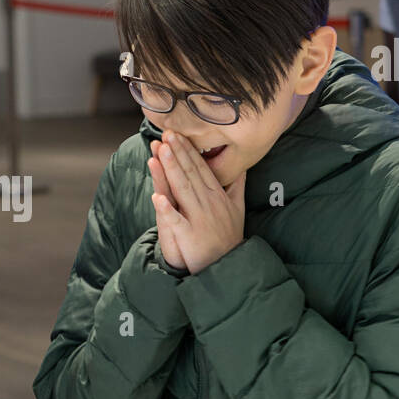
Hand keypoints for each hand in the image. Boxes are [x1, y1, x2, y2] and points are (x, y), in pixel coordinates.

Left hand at [150, 130, 245, 275]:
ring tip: (161, 151)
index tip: (178, 133)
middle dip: (178, 152)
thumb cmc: (230, 236)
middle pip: (190, 173)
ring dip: (171, 169)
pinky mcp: (189, 235)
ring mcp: (199, 218)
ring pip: (182, 190)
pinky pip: (176, 220)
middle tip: (167, 133)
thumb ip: (236, 186)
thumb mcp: (237, 208)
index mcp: (216, 195)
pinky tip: (157, 197)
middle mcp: (208, 203)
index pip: (200, 167)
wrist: (231, 265)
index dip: (188, 150)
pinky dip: (167, 209)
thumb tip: (241, 167)